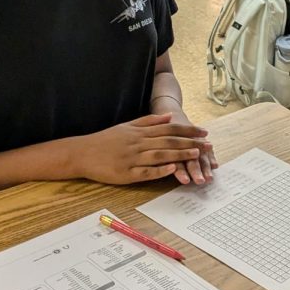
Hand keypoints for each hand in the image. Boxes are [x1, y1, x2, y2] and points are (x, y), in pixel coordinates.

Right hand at [73, 114, 213, 184]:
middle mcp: (139, 143)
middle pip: (169, 141)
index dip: (188, 130)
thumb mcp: (128, 126)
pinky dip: (160, 170)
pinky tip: (172, 169)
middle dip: (190, 142)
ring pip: (160, 155)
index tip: (204, 132)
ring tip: (196, 154)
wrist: (82, 152)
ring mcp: (132, 158)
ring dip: (179, 154)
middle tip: (208, 145)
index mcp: (140, 132)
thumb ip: (149, 121)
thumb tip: (169, 116)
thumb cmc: (106, 140)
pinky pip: (145, 172)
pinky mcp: (125, 173)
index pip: (169, 129)